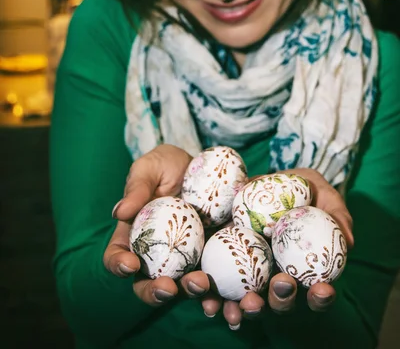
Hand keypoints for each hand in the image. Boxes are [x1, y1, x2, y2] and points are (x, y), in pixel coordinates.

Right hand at [103, 144, 211, 305]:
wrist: (205, 165)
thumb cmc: (168, 165)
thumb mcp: (150, 167)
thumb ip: (137, 187)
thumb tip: (120, 212)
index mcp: (132, 235)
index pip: (117, 256)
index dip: (119, 265)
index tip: (130, 264)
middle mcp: (156, 255)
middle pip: (148, 284)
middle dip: (156, 293)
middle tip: (168, 288)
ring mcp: (186, 260)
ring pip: (183, 288)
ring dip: (191, 294)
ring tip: (202, 286)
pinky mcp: (213, 258)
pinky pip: (216, 281)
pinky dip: (222, 292)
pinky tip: (230, 294)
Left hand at [201, 168, 353, 326]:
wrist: (257, 178)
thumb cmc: (296, 186)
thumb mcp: (319, 189)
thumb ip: (336, 211)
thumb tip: (347, 241)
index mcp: (302, 269)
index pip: (316, 292)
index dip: (321, 297)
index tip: (322, 289)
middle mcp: (275, 279)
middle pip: (280, 302)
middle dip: (282, 301)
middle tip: (280, 285)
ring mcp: (247, 277)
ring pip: (247, 302)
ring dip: (246, 308)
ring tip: (244, 302)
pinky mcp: (219, 267)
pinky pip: (214, 287)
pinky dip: (209, 293)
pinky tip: (203, 287)